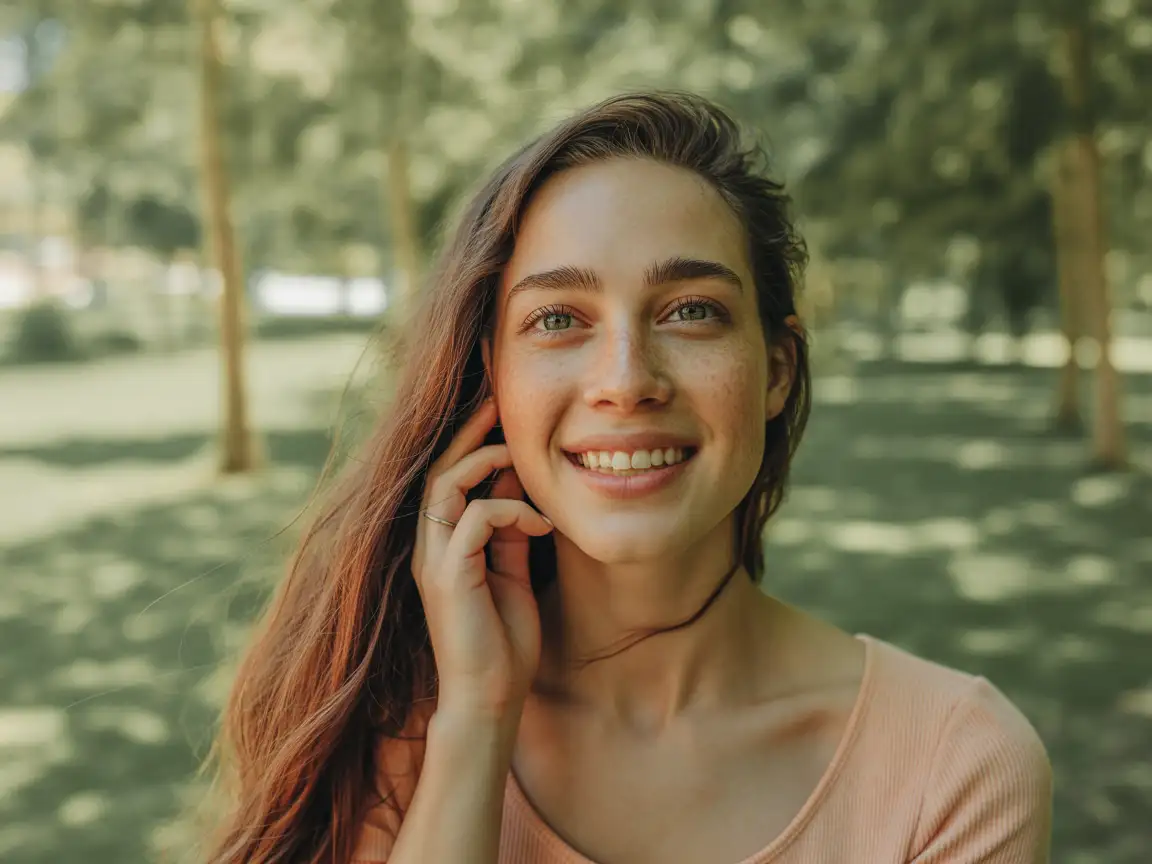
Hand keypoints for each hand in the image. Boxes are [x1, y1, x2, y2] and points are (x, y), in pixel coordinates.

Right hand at [411, 399, 553, 720]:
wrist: (489, 700)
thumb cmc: (503, 642)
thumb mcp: (511, 573)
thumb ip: (509, 533)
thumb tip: (519, 489)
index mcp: (443, 543)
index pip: (450, 475)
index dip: (473, 440)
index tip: (501, 410)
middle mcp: (430, 545)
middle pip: (441, 467)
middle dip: (471, 430)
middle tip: (500, 399)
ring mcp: (434, 560)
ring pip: (446, 484)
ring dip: (487, 461)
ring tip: (523, 457)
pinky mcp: (447, 577)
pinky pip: (472, 519)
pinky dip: (509, 511)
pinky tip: (541, 524)